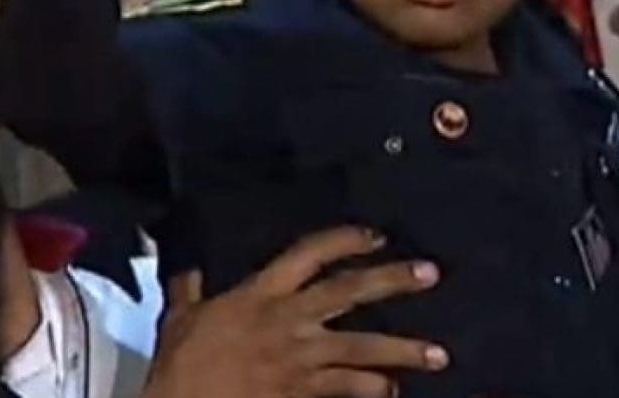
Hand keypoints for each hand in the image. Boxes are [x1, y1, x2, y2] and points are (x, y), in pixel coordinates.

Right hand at [142, 227, 448, 397]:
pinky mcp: (303, 392)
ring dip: (402, 350)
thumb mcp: (179, 319)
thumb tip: (185, 267)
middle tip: (431, 274)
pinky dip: (372, 390)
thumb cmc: (179, 366)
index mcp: (260, 293)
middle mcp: (288, 318)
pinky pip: (347, 389)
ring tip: (439, 355)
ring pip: (361, 348)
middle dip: (392, 281)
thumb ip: (189, 290)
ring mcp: (300, 358)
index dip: (345, 240)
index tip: (377, 236)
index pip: (309, 253)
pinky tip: (392, 391)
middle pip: (348, 291)